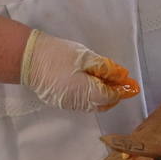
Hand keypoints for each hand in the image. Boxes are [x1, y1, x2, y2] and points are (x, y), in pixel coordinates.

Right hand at [19, 30, 138, 112]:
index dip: (122, 90)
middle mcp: (77, 103)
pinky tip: (91, 84)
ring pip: (91, 105)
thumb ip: (104, 68)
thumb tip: (121, 76)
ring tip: (107, 81)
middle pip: (102, 105)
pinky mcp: (59, 102)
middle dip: (113, 95)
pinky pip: (81, 103)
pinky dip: (90, 96)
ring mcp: (67, 104)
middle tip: (120, 82)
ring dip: (102, 96)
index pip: (110, 96)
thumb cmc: (58, 54)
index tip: (131, 85)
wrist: (28, 59)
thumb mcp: (85, 56)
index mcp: (85, 91)